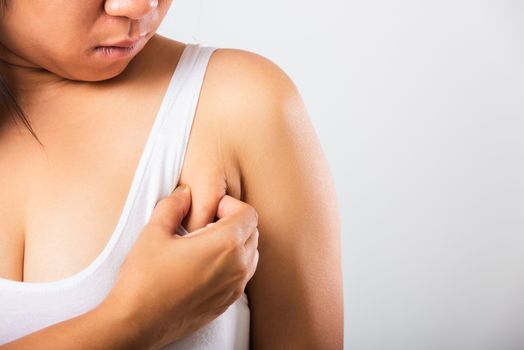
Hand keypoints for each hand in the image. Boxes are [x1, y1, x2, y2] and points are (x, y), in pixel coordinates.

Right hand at [102, 184, 259, 348]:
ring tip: (204, 245)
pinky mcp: (227, 303)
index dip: (231, 205)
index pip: (249, 214)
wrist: (137, 323)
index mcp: (225, 244)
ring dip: (235, 244)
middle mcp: (238, 266)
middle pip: (252, 233)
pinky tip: (204, 266)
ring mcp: (235, 288)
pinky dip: (232, 264)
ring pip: (250, 255)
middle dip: (233, 222)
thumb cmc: (145, 279)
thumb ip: (173, 205)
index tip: (210, 210)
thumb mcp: (154, 232)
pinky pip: (242, 276)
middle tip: (205, 225)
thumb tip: (185, 194)